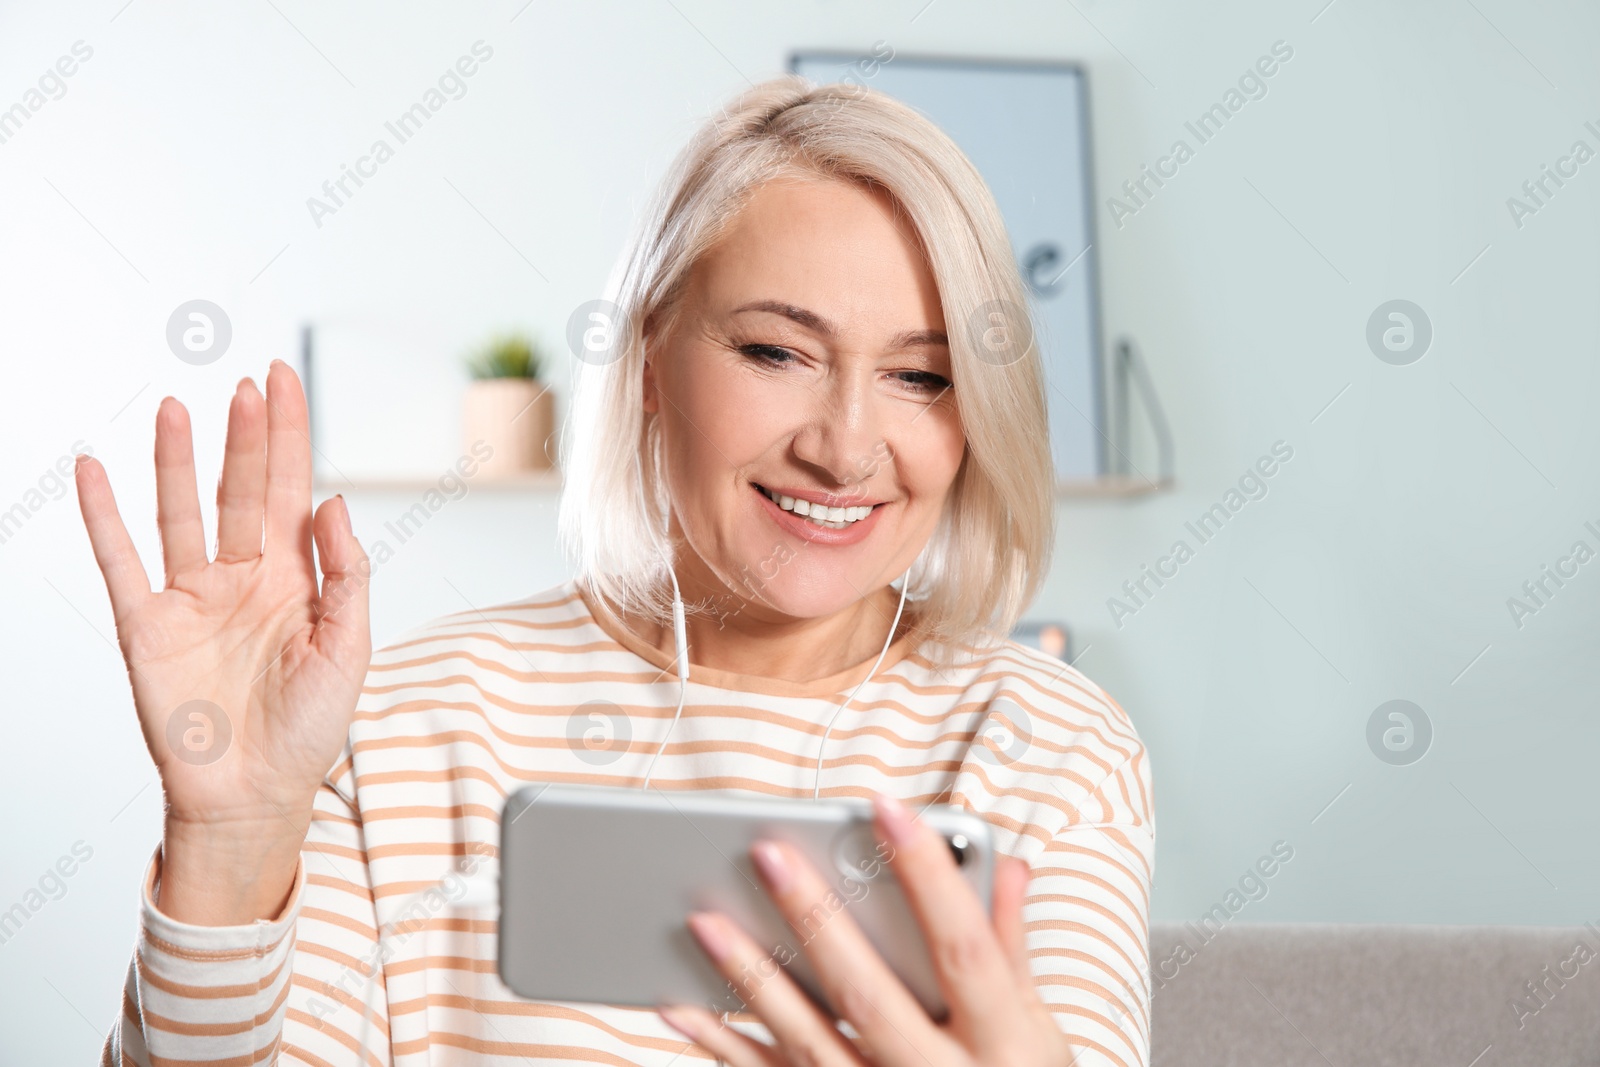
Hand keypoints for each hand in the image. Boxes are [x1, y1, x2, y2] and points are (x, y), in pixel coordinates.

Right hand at [76, 360, 371, 921]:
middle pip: (244, 491)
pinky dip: (104, 516)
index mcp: (296, 580)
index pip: (293, 491)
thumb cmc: (307, 731)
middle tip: (249, 385)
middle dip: (247, 438)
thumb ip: (347, 575)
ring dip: (178, 462)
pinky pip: (120, 561)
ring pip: (183, 513)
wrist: (253, 797)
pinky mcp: (147, 627)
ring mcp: (192, 598)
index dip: (290, 435)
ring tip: (179, 409)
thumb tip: (335, 503)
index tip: (284, 380)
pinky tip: (94, 471)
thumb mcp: (349, 650)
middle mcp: (242, 579)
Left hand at [658, 791, 1080, 1066]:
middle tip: (766, 852)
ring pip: (807, 1043)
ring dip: (750, 981)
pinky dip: (723, 1047)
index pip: (966, 946)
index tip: (887, 808)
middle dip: (815, 920)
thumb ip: (1010, 947)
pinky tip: (680, 1007)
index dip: (929, 874)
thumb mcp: (1036, 1030)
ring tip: (702, 920)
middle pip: (870, 994)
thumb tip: (1006, 865)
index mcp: (1003, 1043)